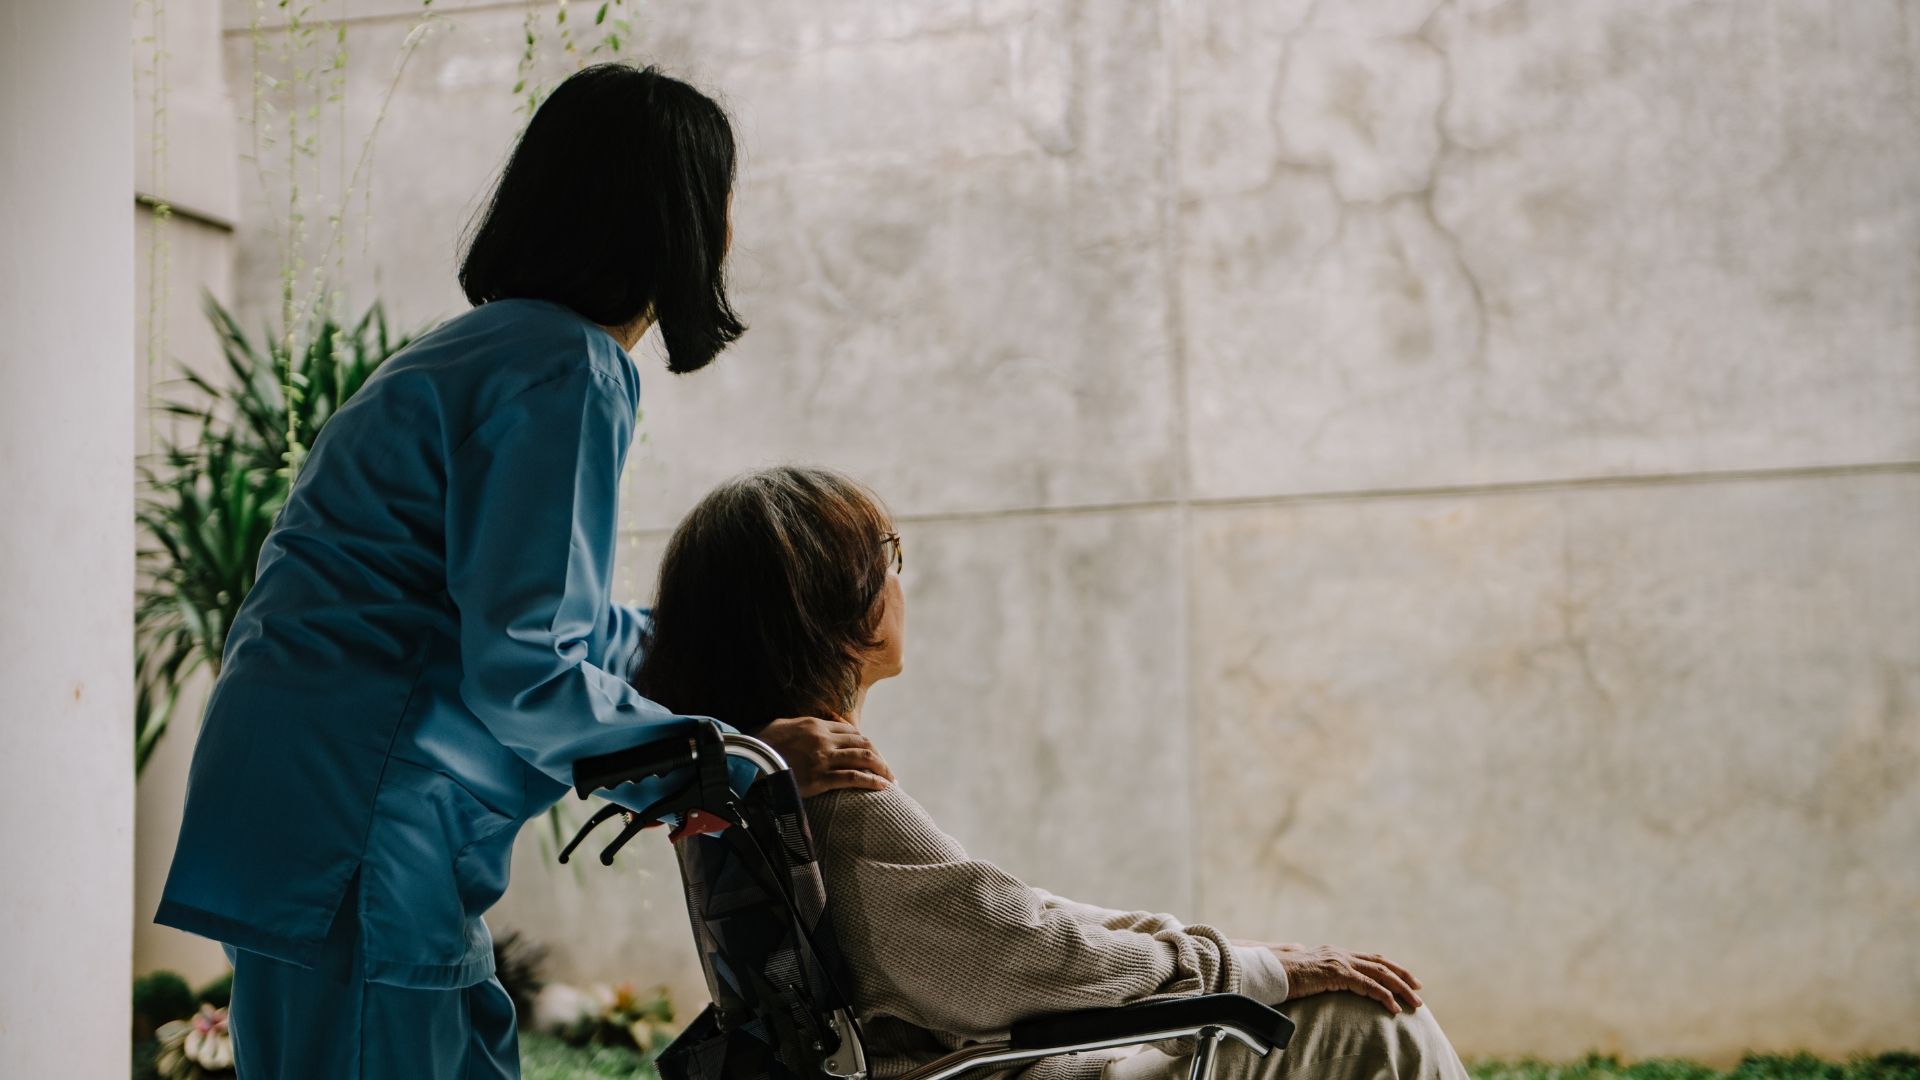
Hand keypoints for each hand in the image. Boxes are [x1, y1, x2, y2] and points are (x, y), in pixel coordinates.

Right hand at [758, 716, 893, 796]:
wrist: (747, 762)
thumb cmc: (759, 745)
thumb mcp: (779, 726)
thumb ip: (798, 725)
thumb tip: (807, 727)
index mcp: (815, 724)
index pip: (850, 730)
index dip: (865, 742)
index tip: (872, 753)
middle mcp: (823, 739)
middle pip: (862, 743)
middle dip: (878, 756)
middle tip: (886, 769)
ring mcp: (822, 758)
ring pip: (863, 758)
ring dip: (881, 768)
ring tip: (891, 779)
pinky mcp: (819, 778)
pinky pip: (853, 778)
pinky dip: (871, 781)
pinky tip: (882, 787)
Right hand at [1273, 944, 1423, 1014]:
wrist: (1269, 971)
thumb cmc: (1282, 975)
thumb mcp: (1306, 973)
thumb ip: (1320, 973)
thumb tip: (1323, 979)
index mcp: (1335, 953)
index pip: (1371, 958)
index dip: (1391, 967)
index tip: (1406, 979)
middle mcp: (1340, 953)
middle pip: (1380, 963)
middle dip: (1403, 976)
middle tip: (1418, 990)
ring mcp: (1339, 961)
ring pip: (1380, 974)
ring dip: (1401, 989)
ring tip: (1414, 1003)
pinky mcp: (1336, 973)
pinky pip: (1368, 985)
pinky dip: (1384, 996)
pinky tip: (1393, 1008)